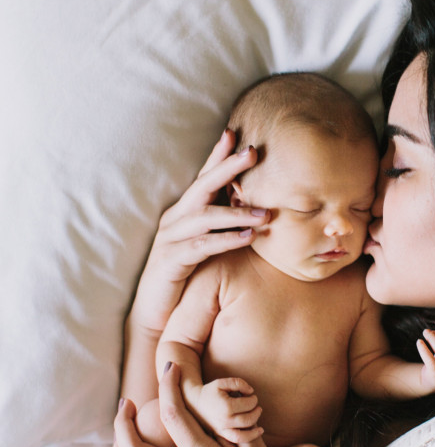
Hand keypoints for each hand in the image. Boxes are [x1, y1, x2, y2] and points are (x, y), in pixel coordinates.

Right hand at [132, 130, 269, 334]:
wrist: (156, 312)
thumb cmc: (187, 277)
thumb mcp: (207, 245)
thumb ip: (224, 226)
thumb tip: (259, 209)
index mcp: (184, 211)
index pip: (203, 177)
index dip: (218, 155)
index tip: (237, 134)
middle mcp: (175, 219)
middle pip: (202, 186)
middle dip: (227, 167)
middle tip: (253, 152)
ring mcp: (170, 238)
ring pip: (205, 216)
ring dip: (237, 211)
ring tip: (265, 212)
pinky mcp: (171, 261)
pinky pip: (202, 245)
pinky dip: (227, 239)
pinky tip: (248, 237)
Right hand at [194, 377, 263, 445]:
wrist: (193, 403)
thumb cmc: (210, 391)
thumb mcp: (222, 382)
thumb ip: (238, 383)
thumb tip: (251, 391)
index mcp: (226, 406)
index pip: (249, 404)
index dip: (253, 399)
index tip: (251, 395)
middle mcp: (225, 420)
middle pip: (249, 419)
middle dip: (256, 412)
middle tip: (257, 407)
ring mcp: (222, 429)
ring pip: (244, 435)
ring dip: (255, 428)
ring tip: (259, 423)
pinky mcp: (220, 435)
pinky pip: (236, 441)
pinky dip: (248, 439)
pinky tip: (257, 433)